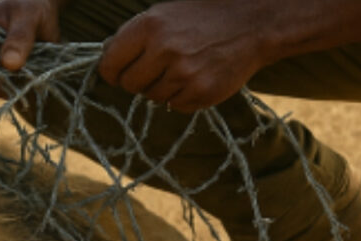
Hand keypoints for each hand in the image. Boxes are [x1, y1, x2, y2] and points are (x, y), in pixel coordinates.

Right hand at [0, 0, 61, 97]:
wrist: (41, 10)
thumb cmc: (30, 7)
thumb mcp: (28, 17)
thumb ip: (19, 38)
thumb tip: (9, 65)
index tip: (7, 72)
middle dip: (1, 84)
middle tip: (25, 79)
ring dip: (14, 88)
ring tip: (33, 77)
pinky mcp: (7, 75)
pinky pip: (10, 90)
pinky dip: (22, 89)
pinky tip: (35, 81)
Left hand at [98, 0, 270, 112]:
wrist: (252, 23)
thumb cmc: (204, 16)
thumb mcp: (165, 13)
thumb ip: (136, 36)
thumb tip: (108, 58)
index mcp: (149, 26)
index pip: (110, 64)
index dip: (113, 71)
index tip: (119, 73)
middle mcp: (163, 49)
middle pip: (129, 85)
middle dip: (138, 81)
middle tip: (155, 70)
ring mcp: (183, 74)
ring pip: (153, 97)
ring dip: (162, 88)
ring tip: (182, 68)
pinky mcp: (200, 93)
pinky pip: (176, 106)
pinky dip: (182, 96)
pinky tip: (196, 77)